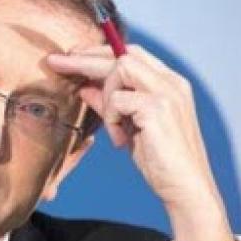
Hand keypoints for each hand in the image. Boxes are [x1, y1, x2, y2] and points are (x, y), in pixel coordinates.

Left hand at [46, 44, 234, 240]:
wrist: (186, 188)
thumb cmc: (160, 160)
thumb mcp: (130, 127)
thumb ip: (111, 104)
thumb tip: (84, 88)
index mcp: (169, 83)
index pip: (131, 53)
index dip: (99, 53)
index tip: (72, 57)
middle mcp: (172, 82)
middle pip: (122, 54)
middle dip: (85, 58)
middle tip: (55, 62)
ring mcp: (167, 93)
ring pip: (120, 69)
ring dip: (106, 96)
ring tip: (114, 127)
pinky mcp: (158, 109)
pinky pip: (118, 100)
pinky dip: (112, 119)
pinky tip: (121, 140)